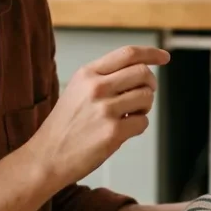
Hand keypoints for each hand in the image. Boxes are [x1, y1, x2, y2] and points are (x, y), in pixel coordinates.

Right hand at [29, 45, 169, 187]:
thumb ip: (104, 78)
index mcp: (87, 74)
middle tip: (144, 95)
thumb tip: (140, 72)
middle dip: (150, 84)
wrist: (46, 157)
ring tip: (129, 115)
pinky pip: (143, 122)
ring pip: (146, 97)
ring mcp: (105, 110)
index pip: (128, 54)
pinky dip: (138, 126)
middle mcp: (96, 88)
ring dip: (145, 107)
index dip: (151, 53)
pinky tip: (123, 130)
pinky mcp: (113, 132)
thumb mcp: (77, 90)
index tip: (164, 57)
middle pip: (143, 73)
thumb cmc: (64, 126)